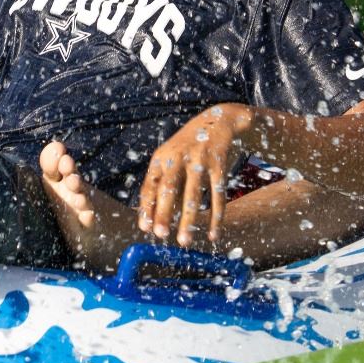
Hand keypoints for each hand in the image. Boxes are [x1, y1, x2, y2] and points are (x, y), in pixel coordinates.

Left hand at [137, 103, 254, 245]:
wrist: (217, 120)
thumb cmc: (188, 148)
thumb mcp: (171, 159)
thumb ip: (164, 186)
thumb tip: (155, 219)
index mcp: (161, 158)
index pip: (150, 185)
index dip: (146, 207)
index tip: (145, 228)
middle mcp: (178, 157)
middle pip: (169, 188)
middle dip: (164, 212)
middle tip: (161, 235)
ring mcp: (200, 160)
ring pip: (193, 195)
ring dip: (189, 220)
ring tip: (184, 241)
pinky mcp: (219, 164)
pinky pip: (218, 195)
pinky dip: (216, 217)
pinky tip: (213, 234)